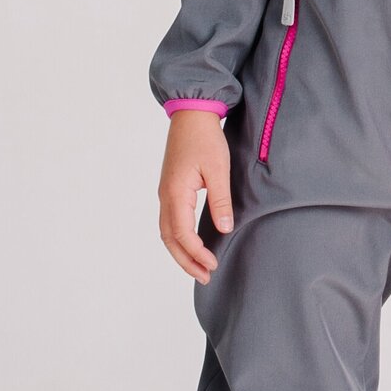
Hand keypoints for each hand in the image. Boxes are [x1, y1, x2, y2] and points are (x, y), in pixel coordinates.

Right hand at [158, 111, 233, 283]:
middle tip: (205, 277)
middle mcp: (166, 196)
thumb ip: (220, 201)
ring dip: (181, 252)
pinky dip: (179, 239)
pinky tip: (192, 245)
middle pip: (169, 239)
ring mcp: (166, 193)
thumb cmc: (205, 138)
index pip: (182, 234)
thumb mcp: (218, 169)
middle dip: (186, 261)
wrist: (191, 114)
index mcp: (175, 193)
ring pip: (167, 232)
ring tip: (199, 268)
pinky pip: (170, 222)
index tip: (213, 264)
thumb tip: (224, 229)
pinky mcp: (170, 189)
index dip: (196, 253)